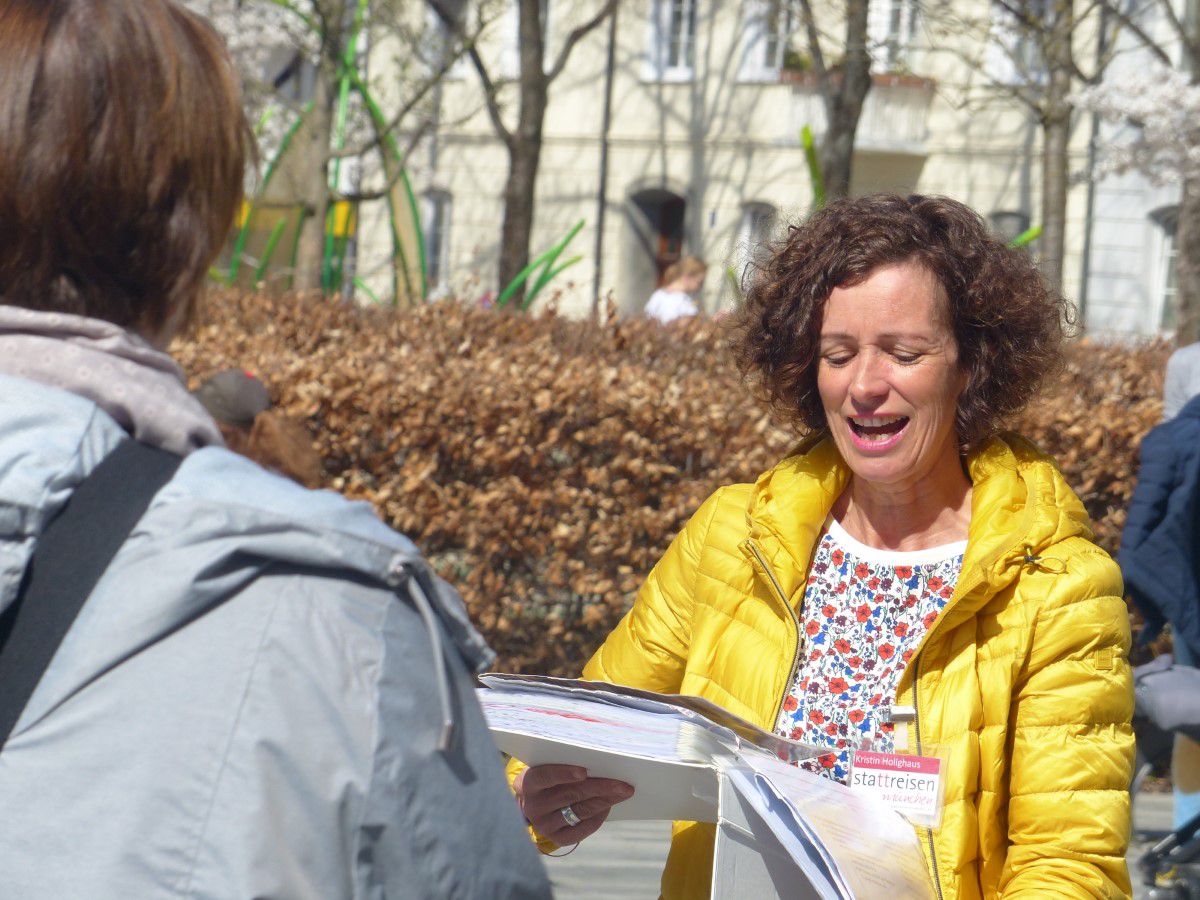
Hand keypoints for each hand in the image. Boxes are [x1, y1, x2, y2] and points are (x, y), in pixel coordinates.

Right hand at [514, 764, 634, 845]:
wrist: (534, 803)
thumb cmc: (548, 777)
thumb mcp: (547, 766)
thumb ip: (564, 762)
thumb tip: (598, 758)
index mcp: (528, 783)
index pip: (545, 776)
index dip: (564, 773)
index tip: (584, 771)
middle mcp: (534, 806)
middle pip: (570, 795)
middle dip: (600, 787)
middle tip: (622, 784)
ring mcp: (544, 825)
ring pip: (579, 811)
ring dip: (605, 801)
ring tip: (623, 793)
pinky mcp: (557, 838)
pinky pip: (581, 829)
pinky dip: (597, 817)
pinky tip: (608, 806)